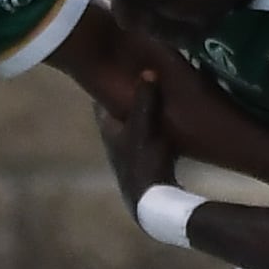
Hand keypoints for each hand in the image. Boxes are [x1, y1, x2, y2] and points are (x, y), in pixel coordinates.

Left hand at [94, 61, 182, 207]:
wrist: (152, 204)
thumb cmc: (143, 163)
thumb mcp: (145, 129)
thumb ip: (146, 101)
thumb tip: (147, 71)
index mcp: (108, 128)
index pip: (101, 99)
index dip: (105, 82)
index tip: (113, 64)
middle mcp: (114, 139)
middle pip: (115, 110)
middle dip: (125, 95)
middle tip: (138, 74)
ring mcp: (127, 152)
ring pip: (130, 123)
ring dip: (140, 110)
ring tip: (156, 92)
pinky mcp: (142, 162)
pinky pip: (144, 135)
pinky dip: (151, 125)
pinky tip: (167, 121)